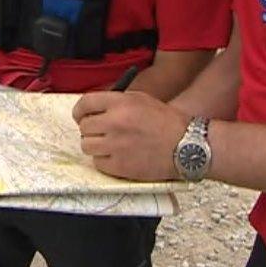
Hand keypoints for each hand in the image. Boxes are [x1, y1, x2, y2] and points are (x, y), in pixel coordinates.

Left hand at [73, 91, 189, 180]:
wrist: (186, 146)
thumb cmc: (166, 122)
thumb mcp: (141, 100)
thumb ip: (116, 101)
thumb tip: (93, 109)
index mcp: (120, 103)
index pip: (85, 103)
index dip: (79, 111)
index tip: (80, 116)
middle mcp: (115, 123)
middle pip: (84, 127)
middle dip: (90, 129)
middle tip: (100, 132)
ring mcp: (116, 146)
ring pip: (86, 146)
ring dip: (95, 145)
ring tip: (109, 144)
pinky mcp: (120, 166)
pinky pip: (97, 163)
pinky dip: (104, 160)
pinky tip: (117, 156)